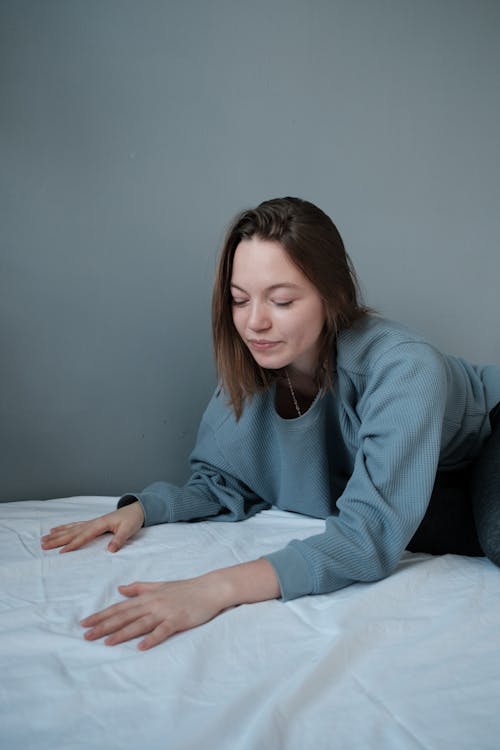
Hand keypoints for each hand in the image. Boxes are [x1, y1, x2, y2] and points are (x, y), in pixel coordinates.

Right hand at [41, 502, 144, 552]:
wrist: (136, 509)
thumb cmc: (132, 520)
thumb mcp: (128, 530)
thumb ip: (119, 540)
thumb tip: (110, 550)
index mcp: (100, 524)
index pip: (84, 536)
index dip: (73, 544)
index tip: (61, 552)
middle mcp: (93, 522)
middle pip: (72, 532)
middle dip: (58, 539)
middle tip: (43, 544)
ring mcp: (92, 522)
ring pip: (71, 529)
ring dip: (57, 534)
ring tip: (44, 538)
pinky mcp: (92, 523)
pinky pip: (75, 526)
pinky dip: (65, 528)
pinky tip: (56, 529)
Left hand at [80, 559, 279, 649]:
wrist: (209, 588)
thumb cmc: (185, 588)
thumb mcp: (159, 585)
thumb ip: (139, 588)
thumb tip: (120, 589)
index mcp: (147, 596)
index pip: (120, 607)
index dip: (102, 615)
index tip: (85, 623)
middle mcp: (152, 604)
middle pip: (125, 616)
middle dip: (104, 626)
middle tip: (86, 636)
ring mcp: (165, 612)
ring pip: (139, 624)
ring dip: (122, 633)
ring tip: (106, 642)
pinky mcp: (178, 620)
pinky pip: (163, 631)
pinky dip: (152, 639)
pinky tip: (141, 647)